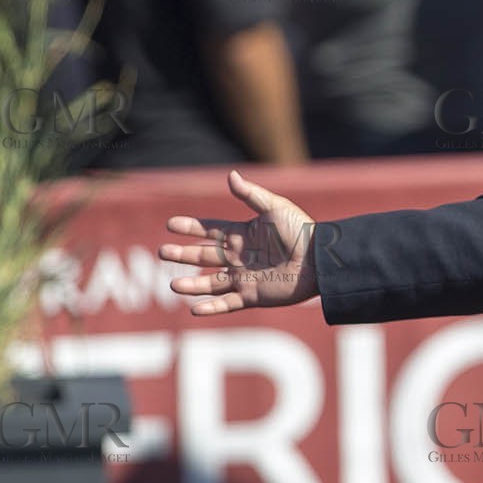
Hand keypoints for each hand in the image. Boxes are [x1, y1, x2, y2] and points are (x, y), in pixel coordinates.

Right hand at [158, 170, 320, 314]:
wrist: (320, 260)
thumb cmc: (301, 231)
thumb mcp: (275, 208)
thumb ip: (251, 194)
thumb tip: (230, 175)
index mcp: (243, 234)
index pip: (210, 230)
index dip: (191, 227)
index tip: (170, 224)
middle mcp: (240, 256)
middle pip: (205, 256)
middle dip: (183, 254)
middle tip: (163, 251)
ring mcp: (245, 277)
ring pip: (211, 283)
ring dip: (192, 284)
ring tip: (173, 284)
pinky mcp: (253, 296)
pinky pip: (228, 303)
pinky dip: (211, 308)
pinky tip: (194, 307)